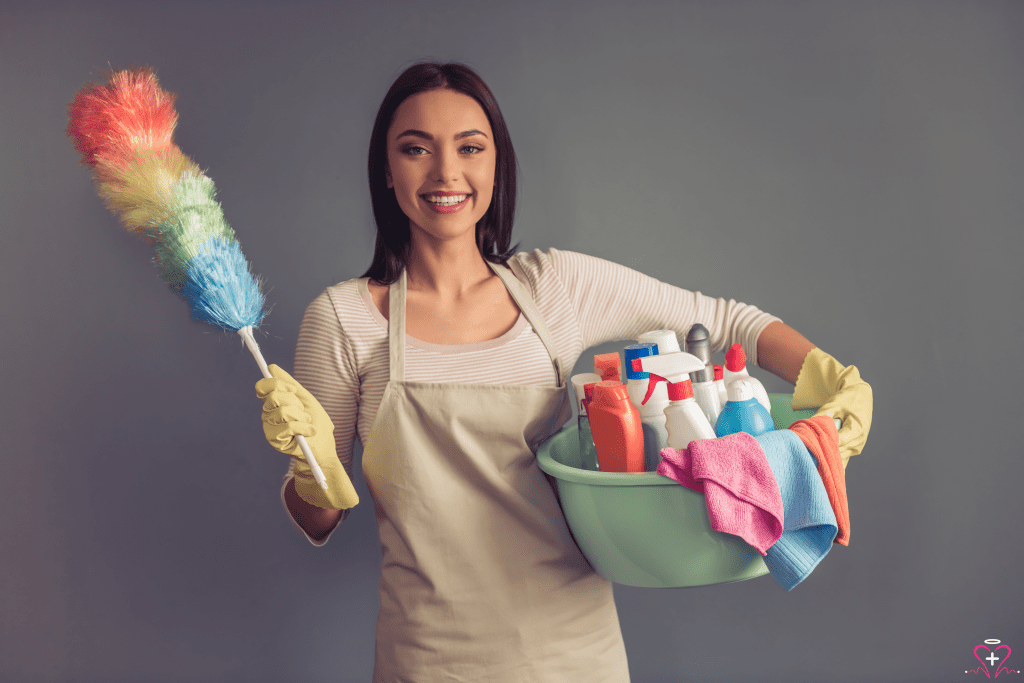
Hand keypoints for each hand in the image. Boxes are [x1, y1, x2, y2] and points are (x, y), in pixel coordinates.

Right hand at [256, 364, 358, 509]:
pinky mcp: (273, 440)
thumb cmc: (316, 422)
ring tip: (307, 422)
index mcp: (273, 401)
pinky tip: (309, 432)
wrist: (323, 447)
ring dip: (301, 416)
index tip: (294, 390)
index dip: (278, 384)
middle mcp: (267, 413)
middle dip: (295, 401)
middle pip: (274, 396)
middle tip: (304, 411)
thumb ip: (290, 383)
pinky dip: (304, 428)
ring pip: (282, 411)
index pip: (262, 386)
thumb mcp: (306, 399)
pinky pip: (288, 426)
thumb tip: (271, 367)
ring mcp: (269, 427)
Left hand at [792, 348, 871, 466]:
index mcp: (857, 429)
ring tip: (809, 456)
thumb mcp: (833, 404)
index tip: (807, 446)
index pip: (838, 442)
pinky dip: (830, 458)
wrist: (860, 397)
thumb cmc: (847, 399)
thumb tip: (808, 426)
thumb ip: (822, 417)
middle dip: (821, 452)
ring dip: (826, 456)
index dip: (823, 444)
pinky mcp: (853, 449)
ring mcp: (856, 447)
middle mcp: (859, 441)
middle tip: (804, 452)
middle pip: (837, 453)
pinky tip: (818, 460)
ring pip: (839, 458)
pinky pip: (841, 458)